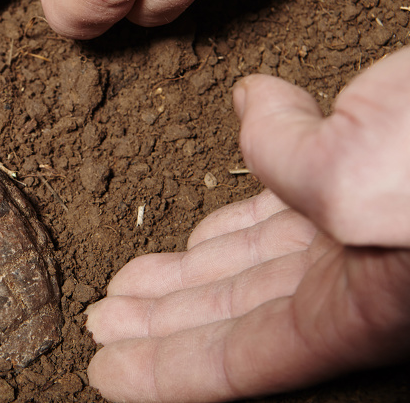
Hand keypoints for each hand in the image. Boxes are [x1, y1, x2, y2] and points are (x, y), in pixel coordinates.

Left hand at [85, 47, 409, 401]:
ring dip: (192, 272)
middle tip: (105, 323)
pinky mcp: (368, 171)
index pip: (242, 361)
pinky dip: (242, 200)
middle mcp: (363, 276)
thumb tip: (253, 107)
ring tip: (135, 282)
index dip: (168, 370)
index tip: (107, 370)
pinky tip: (208, 217)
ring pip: (255, 262)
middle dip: (167, 321)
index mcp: (365, 305)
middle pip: (237, 316)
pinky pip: (287, 198)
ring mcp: (363, 225)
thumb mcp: (373, 177)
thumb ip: (296, 165)